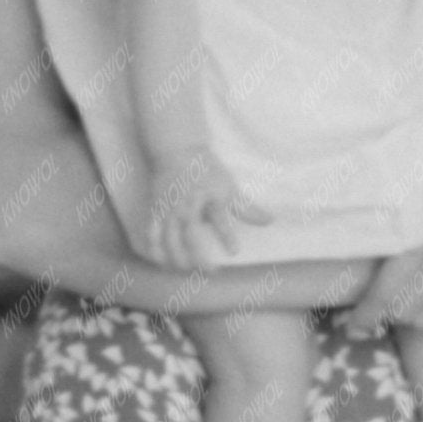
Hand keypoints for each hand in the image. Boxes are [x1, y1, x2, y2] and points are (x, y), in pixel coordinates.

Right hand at [140, 151, 263, 268]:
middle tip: (211, 271)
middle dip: (199, 254)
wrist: (177, 150)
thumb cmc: (208, 170)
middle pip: (190, 233)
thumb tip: (271, 221)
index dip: (226, 235)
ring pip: (169, 237)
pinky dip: (154, 248)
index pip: (219, 217)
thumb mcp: (229, 187)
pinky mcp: (156, 209)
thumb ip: (247, 208)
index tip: (234, 252)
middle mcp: (188, 204)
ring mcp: (170, 208)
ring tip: (186, 271)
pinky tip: (160, 262)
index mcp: (209, 196)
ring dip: (177, 257)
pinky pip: (152, 232)